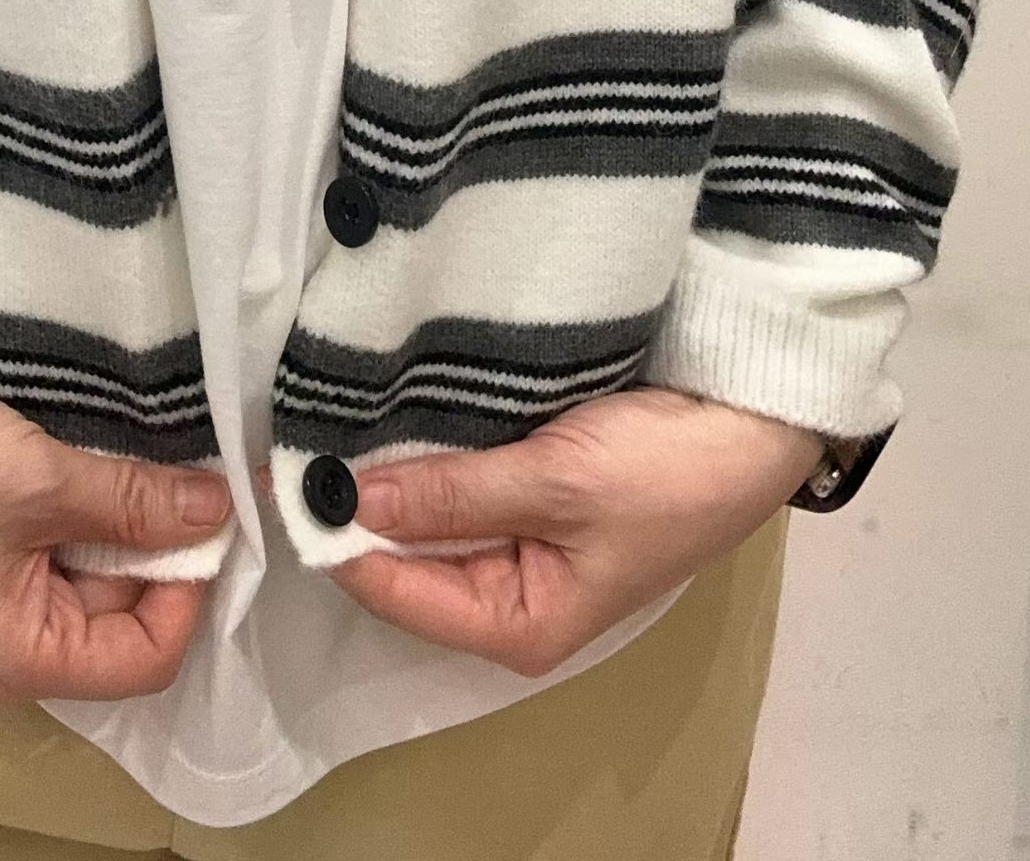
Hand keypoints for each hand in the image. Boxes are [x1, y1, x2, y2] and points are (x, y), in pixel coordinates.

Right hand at [0, 389, 230, 703]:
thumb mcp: (45, 484)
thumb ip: (136, 505)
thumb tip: (218, 512)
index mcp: (22, 657)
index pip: (146, 657)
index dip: (189, 591)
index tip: (212, 517)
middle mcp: (18, 644)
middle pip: (129, 615)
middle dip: (168, 547)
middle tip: (204, 475)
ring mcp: (6, 594)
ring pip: (105, 572)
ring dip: (136, 521)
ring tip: (165, 462)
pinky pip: (73, 543)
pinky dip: (102, 507)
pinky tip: (120, 464)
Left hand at [310, 388, 821, 677]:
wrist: (753, 420)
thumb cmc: (664, 470)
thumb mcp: (554, 483)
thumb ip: (450, 494)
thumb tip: (345, 499)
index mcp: (518, 625)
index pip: (393, 588)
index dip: (334, 535)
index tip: (276, 473)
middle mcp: (510, 594)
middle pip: (403, 555)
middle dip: (355, 501)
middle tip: (290, 429)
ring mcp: (521, 541)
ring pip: (426, 512)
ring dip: (388, 469)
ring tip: (325, 411)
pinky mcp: (532, 489)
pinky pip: (457, 478)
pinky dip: (425, 449)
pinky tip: (385, 406)